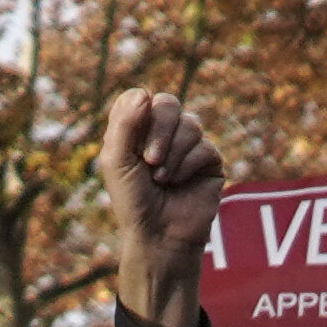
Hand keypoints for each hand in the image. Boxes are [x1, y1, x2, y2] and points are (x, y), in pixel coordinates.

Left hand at [101, 87, 228, 326]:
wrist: (158, 233)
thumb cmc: (132, 200)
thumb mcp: (117, 159)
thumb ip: (126, 123)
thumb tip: (145, 93)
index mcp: (137, 129)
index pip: (142, 98)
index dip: (140, 111)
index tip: (133, 139)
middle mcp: (163, 134)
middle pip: (168, 104)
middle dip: (159, 130)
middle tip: (149, 160)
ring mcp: (188, 147)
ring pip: (190, 125)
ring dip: (172, 153)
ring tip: (162, 178)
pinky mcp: (209, 162)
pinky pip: (205, 147)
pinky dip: (187, 164)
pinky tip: (177, 183)